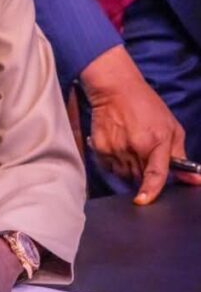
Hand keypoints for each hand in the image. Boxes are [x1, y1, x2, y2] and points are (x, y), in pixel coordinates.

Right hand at [80, 46, 200, 205]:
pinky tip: (119, 147)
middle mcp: (133, 147)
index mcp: (155, 141)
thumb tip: (194, 179)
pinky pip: (109, 167)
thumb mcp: (171, 127)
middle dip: (144, 174)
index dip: (151, 190)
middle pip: (139, 178)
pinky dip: (115, 163)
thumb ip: (180, 156)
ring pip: (123, 174)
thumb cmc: (146, 106)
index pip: (155, 174)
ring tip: (131, 148)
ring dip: (129, 169)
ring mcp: (114, 148)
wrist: (115, 90)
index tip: (144, 200)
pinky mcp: (99, 148)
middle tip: (144, 156)